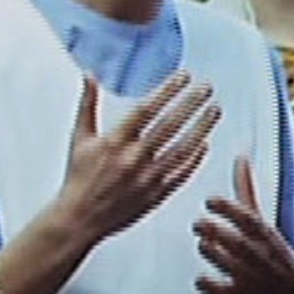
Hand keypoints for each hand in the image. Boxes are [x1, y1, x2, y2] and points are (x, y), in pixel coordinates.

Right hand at [62, 71, 220, 243]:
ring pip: (182, 150)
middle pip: (169, 126)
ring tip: (214, 110)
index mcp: (114, 141)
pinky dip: (195, 159)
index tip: (185, 76)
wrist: (79, 219)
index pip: (146, 109)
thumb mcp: (80, 138)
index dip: (167, 91)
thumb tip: (90, 74)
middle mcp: (133, 159)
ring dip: (201, 129)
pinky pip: (181, 174)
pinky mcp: (156, 196)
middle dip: (191, 104)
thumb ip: (88, 104)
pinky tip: (205, 144)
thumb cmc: (79, 177)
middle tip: (207, 88)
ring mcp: (147, 178)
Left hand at [194, 156, 293, 293]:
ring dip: (216, 255)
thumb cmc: (271, 251)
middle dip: (219, 233)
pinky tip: (201, 278)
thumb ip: (246, 190)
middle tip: (198, 223)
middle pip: (241, 244)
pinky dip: (213, 286)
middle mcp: (261, 255)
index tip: (209, 200)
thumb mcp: (262, 219)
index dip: (230, 210)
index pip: (250, 220)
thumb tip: (239, 156)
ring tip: (204, 244)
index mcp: (267, 234)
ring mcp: (252, 279)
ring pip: (233, 267)